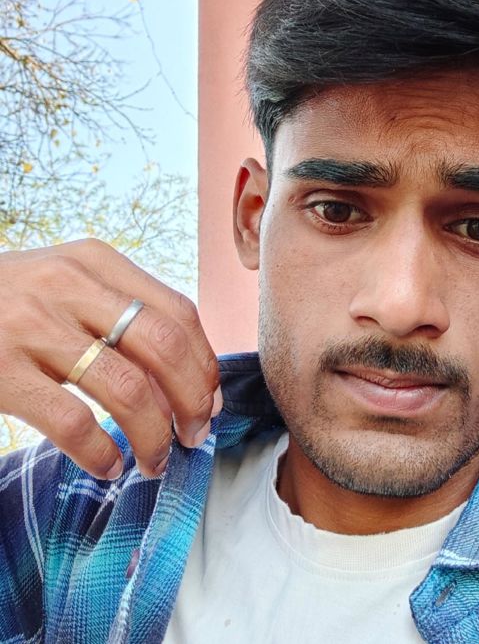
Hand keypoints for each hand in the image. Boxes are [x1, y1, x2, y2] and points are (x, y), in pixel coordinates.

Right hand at [0, 239, 220, 479]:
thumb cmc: (13, 298)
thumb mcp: (68, 281)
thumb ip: (121, 310)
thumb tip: (190, 375)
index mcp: (96, 261)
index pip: (178, 312)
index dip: (204, 363)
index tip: (209, 400)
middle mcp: (69, 284)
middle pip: (163, 348)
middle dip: (191, 399)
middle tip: (194, 434)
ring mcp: (32, 325)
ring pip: (126, 388)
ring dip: (152, 434)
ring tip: (154, 459)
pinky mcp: (0, 368)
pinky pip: (71, 421)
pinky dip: (100, 452)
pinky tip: (108, 465)